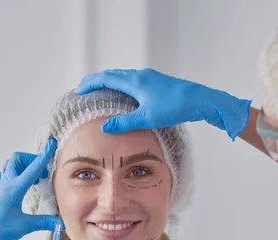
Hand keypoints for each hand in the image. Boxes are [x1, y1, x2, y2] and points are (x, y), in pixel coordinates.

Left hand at [0, 139, 59, 239]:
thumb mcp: (24, 227)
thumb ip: (44, 222)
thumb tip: (61, 222)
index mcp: (13, 189)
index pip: (32, 168)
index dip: (44, 155)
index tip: (51, 143)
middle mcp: (6, 184)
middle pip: (17, 159)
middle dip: (32, 160)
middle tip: (43, 173)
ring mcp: (0, 188)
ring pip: (10, 165)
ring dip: (23, 166)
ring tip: (35, 179)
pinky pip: (4, 176)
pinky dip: (14, 175)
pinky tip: (21, 186)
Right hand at [76, 68, 250, 139]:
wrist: (199, 100)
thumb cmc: (174, 107)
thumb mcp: (146, 118)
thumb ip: (124, 122)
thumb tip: (105, 127)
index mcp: (134, 81)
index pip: (106, 78)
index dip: (90, 83)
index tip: (79, 90)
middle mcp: (140, 75)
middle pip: (113, 74)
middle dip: (97, 81)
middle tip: (85, 88)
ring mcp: (149, 77)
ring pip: (123, 76)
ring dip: (110, 81)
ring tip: (101, 91)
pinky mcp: (157, 82)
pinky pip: (133, 80)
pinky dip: (122, 85)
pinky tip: (125, 95)